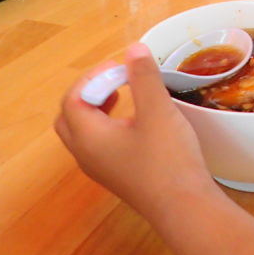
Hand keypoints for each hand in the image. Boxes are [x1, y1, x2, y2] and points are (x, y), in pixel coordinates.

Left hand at [55, 43, 219, 223]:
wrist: (183, 206)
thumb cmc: (167, 158)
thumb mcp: (157, 110)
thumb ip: (143, 77)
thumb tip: (133, 48)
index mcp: (87, 137)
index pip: (72, 98)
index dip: (93, 77)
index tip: (119, 66)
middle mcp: (86, 154)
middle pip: (70, 116)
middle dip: (89, 91)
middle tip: (115, 78)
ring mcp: (100, 168)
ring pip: (83, 131)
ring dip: (97, 107)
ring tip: (123, 93)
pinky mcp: (116, 175)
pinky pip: (98, 144)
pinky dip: (107, 124)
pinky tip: (136, 120)